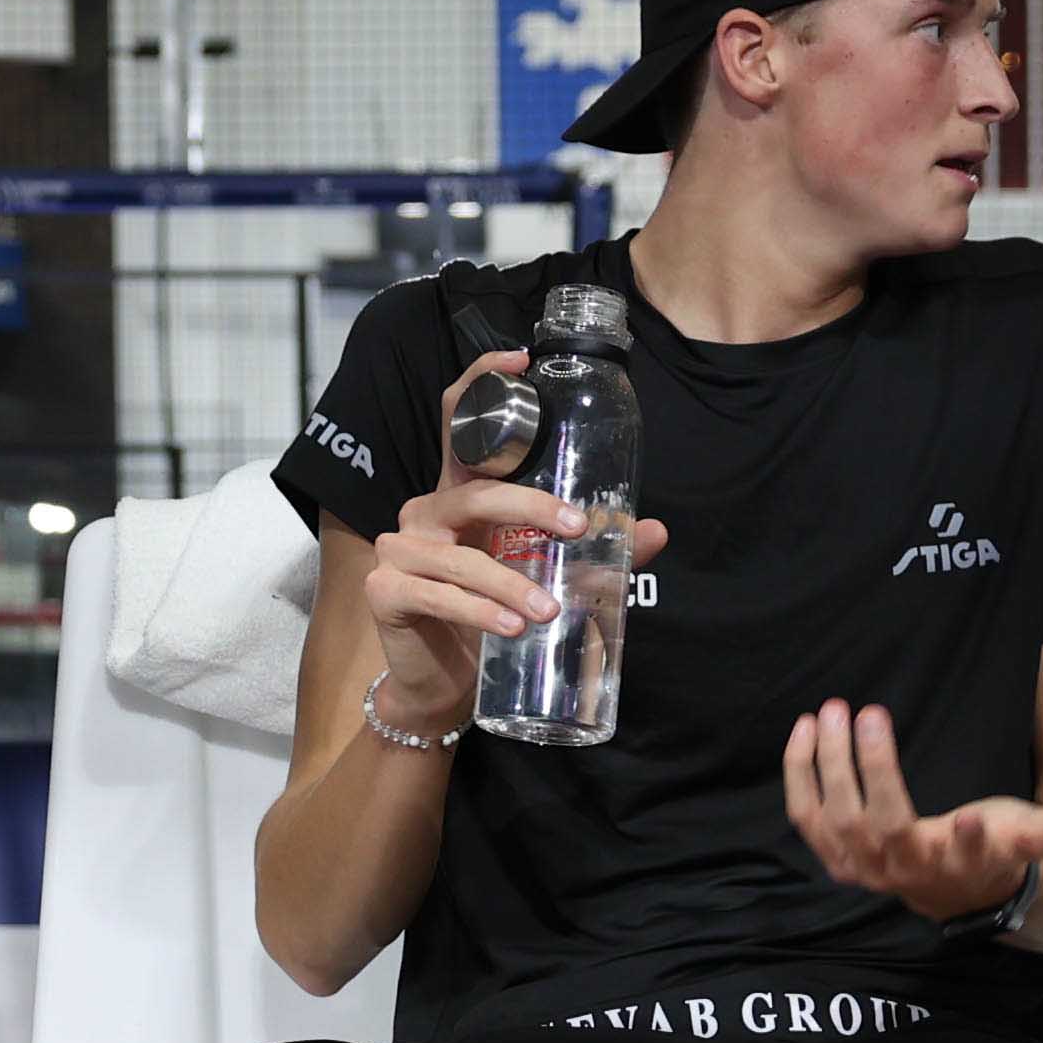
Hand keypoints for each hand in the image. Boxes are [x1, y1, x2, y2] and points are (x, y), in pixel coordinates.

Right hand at [356, 347, 668, 727]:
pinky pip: (435, 594)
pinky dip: (477, 611)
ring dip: (509, 581)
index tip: (522, 358)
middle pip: (475, 491)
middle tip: (575, 531)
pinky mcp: (386, 589)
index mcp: (461, 494)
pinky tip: (511, 627)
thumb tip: (656, 531)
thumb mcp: (545, 579)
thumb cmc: (490, 619)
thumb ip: (594, 556)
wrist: (443, 684)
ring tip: (548, 611)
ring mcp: (400, 548)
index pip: (460, 421)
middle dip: (529, 507)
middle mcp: (425, 511)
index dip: (482, 381)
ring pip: (459, 554)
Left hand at [783, 699, 1042, 919]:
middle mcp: (907, 870)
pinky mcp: (836, 853)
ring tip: (830, 712)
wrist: (949, 893)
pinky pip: (808, 816)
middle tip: (869, 713)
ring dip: (827, 764)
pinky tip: (805, 732)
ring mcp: (865, 866)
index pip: (968, 855)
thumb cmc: (991, 853)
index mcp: (961, 864)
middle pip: (881, 824)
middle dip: (872, 771)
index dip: (970, 842)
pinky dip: (801, 776)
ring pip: (836, 818)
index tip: (972, 818)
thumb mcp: (1028, 838)